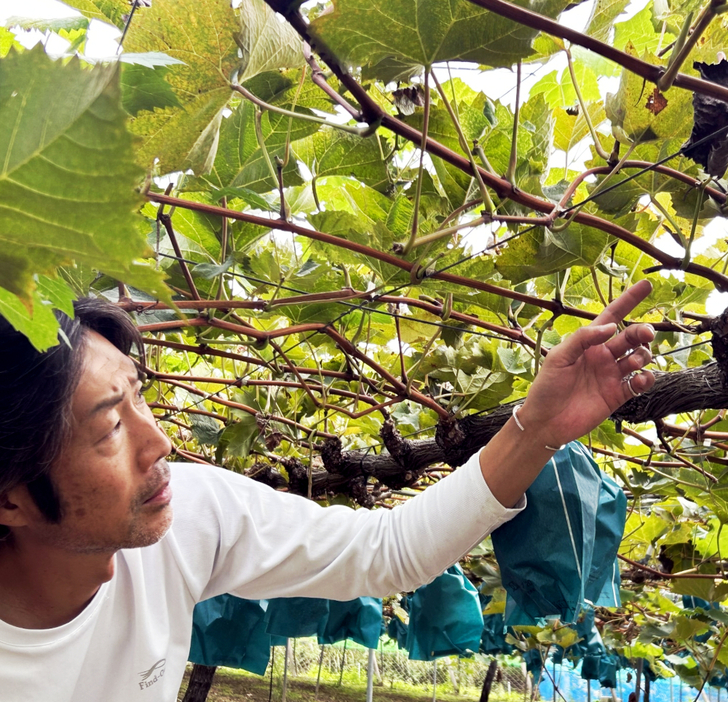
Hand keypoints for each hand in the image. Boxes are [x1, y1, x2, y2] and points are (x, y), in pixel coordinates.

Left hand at [519, 280, 654, 446]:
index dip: (628, 301)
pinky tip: (639, 379)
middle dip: (641, 332)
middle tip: (645, 334)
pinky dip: (645, 379)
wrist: (545, 421)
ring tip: (634, 362)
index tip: (646, 285)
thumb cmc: (546, 387)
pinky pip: (639, 383)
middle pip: (630, 337)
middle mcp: (602, 356)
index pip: (612, 317)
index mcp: (588, 343)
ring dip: (643, 355)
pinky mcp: (617, 395)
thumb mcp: (559, 357)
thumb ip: (583, 339)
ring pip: (639, 358)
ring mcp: (611, 376)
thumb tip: (611, 327)